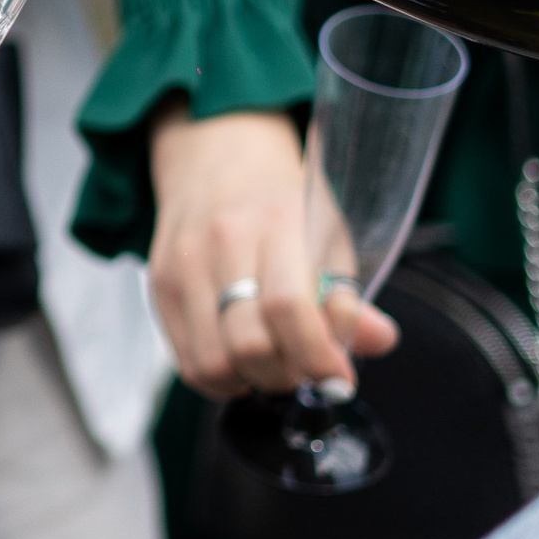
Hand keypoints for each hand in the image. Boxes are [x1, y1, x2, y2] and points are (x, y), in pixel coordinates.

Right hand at [147, 100, 397, 399]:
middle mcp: (220, 242)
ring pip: (213, 362)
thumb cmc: (282, 201)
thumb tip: (379, 340)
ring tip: (275, 365)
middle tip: (308, 371)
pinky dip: (223, 378)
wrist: (215, 157)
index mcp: (275, 221)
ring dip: (252, 381)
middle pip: (248, 343)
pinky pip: (188, 362)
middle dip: (288, 376)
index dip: (317, 357)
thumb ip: (349, 295)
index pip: (288, 307)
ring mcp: (182, 267)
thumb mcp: (329, 235)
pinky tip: (243, 361)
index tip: (340, 377)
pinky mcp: (160, 289)